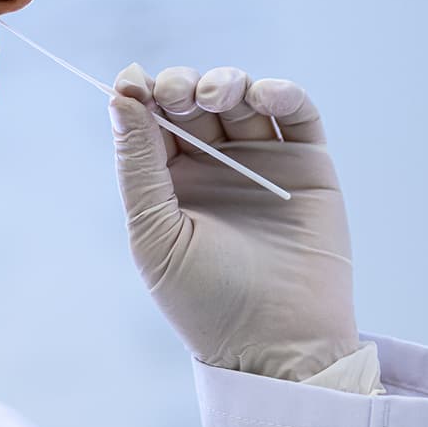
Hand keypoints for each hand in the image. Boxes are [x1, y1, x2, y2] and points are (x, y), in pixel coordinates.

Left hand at [108, 63, 362, 380]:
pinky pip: (295, 114)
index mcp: (170, 184)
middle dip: (182, 86)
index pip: (151, 122)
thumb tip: (119, 99)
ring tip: (216, 97)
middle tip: (177, 95)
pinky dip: (280, 93)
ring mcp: (262, 163)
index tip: (130, 82)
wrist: (278, 344)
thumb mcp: (155, 234)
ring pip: (242, 99)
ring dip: (226, 83)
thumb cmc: (206, 301)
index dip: (140, 95)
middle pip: (193, 102)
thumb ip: (138, 166)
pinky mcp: (308, 165)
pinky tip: (263, 94)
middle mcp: (214, 167)